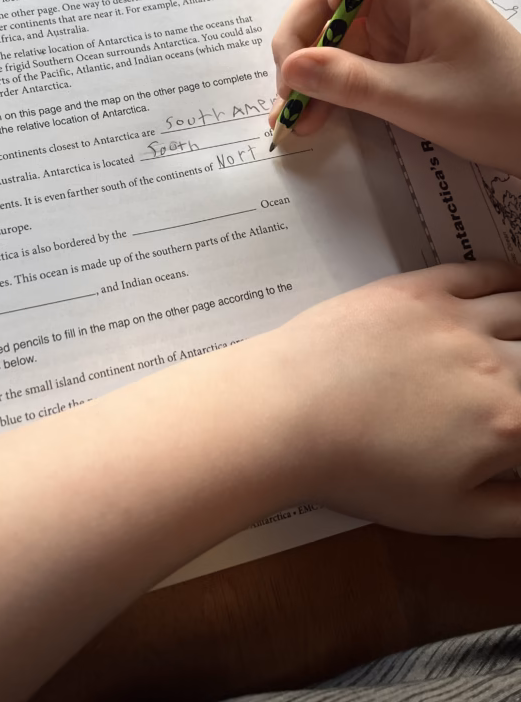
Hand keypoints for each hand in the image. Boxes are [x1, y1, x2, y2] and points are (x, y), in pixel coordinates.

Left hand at [264, 262, 520, 535]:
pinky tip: (515, 283)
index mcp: (510, 422)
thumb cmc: (360, 470)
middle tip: (511, 387)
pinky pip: (482, 272)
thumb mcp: (447, 515)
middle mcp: (495, 363)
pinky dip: (509, 276)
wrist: (289, 414)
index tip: (516, 427)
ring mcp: (457, 318)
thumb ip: (513, 511)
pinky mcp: (420, 289)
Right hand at [269, 0, 520, 176]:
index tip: (336, 3)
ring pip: (332, 27)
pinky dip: (323, 85)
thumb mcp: (417, 102)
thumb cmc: (498, 109)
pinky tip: (308, 116)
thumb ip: (352, 84)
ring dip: (305, 67)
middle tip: (288, 83)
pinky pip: (344, 60)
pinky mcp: (391, 57)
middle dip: (304, 30)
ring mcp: (395, 28)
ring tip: (293, 113)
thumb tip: (291, 68)